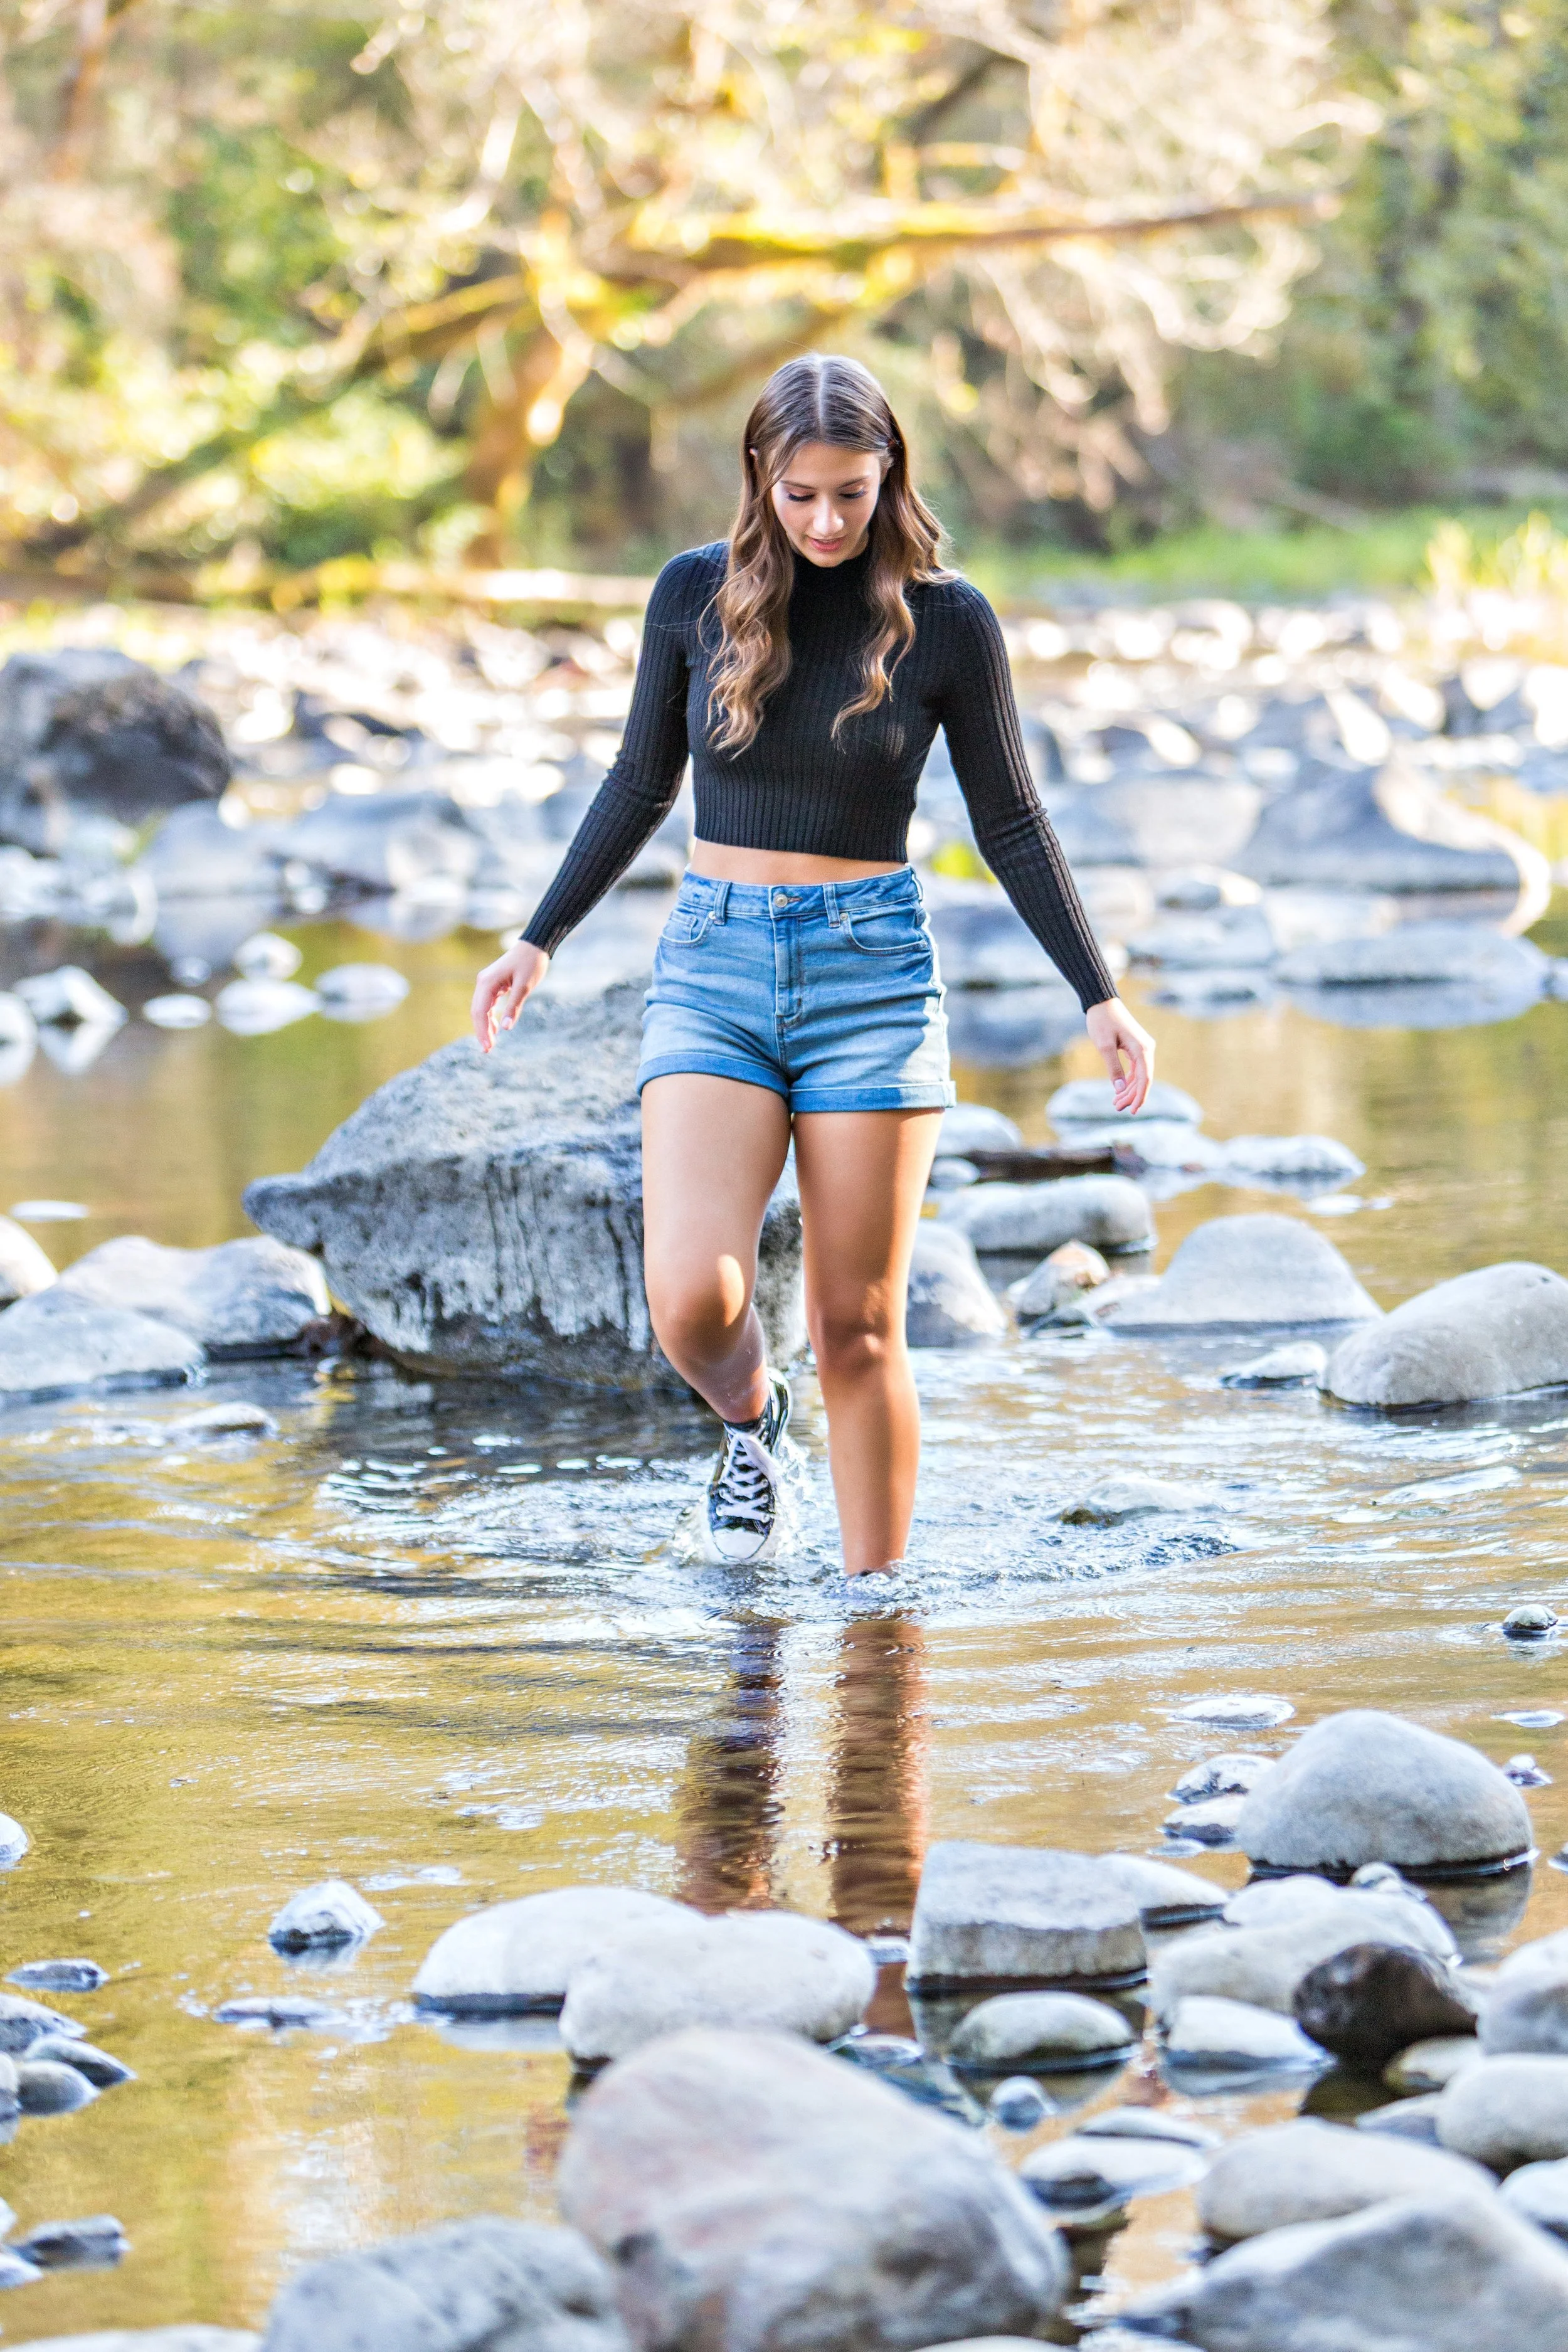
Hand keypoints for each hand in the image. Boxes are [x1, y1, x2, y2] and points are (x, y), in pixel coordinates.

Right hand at [471, 937, 549, 1050]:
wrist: (534, 946)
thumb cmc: (531, 963)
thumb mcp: (525, 986)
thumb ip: (514, 1007)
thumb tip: (506, 1028)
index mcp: (487, 982)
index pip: (480, 1011)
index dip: (482, 1031)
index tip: (488, 1047)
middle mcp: (483, 982)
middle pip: (477, 1012)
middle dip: (481, 1031)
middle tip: (487, 1050)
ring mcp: (487, 983)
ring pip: (481, 1009)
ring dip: (485, 1026)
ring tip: (491, 1043)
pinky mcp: (493, 984)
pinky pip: (487, 1004)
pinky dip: (490, 1017)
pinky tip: (495, 1028)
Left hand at [1085, 996, 1154, 1115]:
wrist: (1102, 1002)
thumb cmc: (1102, 1021)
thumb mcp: (1104, 1046)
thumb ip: (1114, 1068)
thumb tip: (1120, 1089)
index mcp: (1142, 1049)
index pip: (1145, 1079)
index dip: (1140, 1096)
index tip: (1132, 1111)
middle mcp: (1146, 1049)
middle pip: (1143, 1079)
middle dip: (1131, 1095)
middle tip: (1116, 1108)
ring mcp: (1142, 1048)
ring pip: (1139, 1075)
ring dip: (1129, 1089)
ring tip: (1116, 1103)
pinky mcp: (1135, 1047)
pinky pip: (1135, 1068)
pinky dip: (1128, 1080)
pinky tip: (1119, 1090)